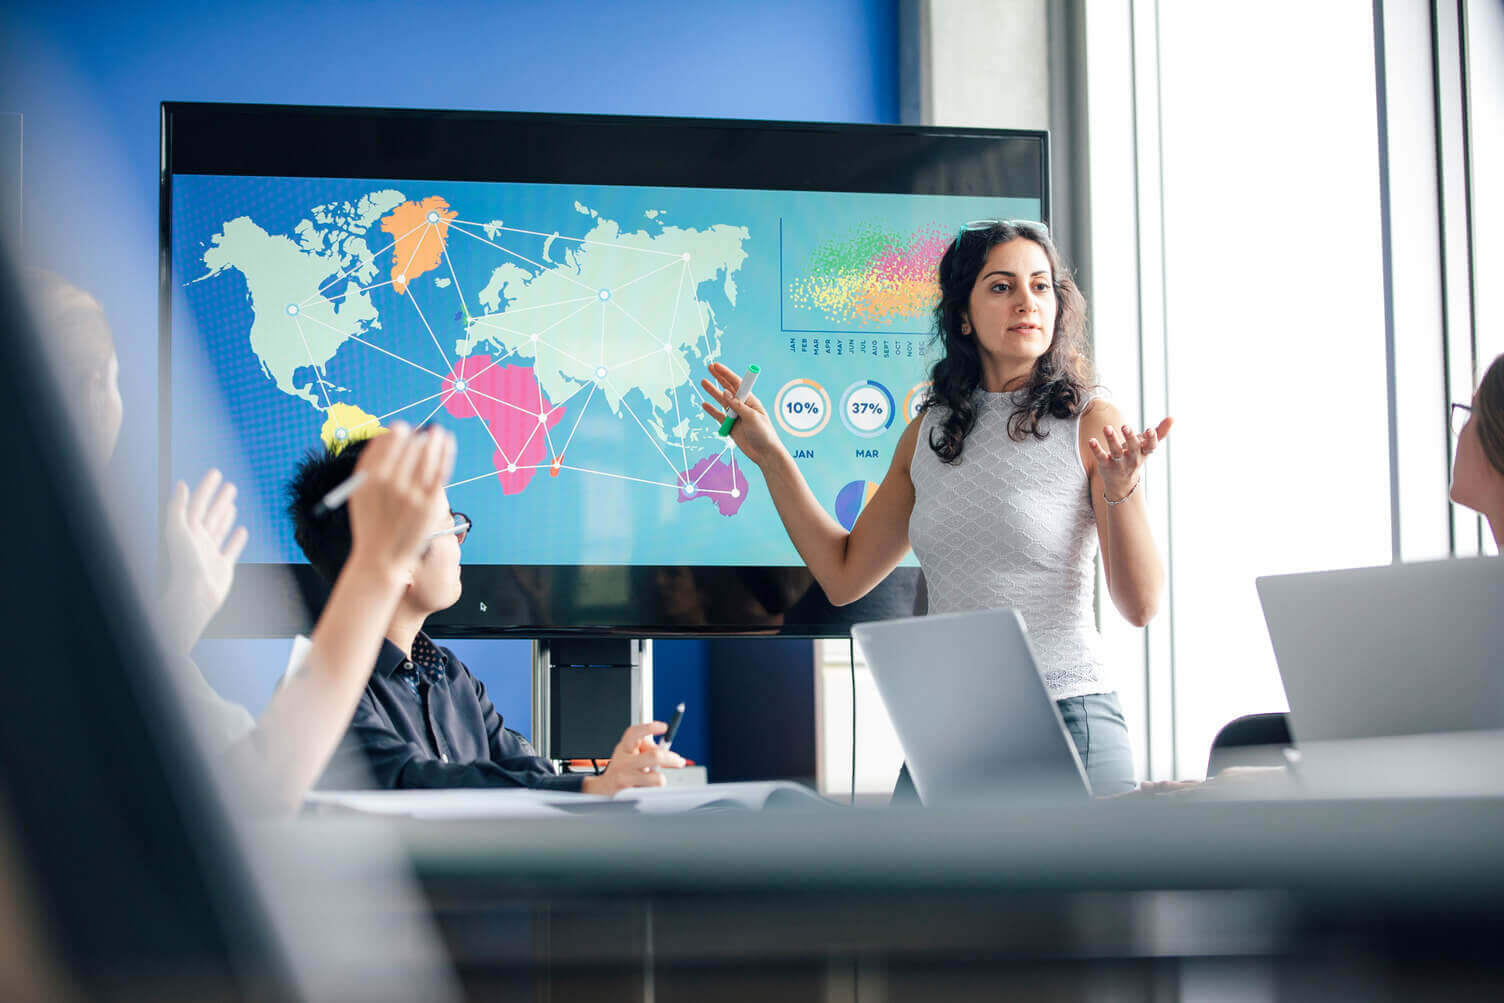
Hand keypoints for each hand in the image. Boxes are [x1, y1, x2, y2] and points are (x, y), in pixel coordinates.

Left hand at [161, 469, 248, 654]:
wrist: (194, 596)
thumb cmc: (183, 564)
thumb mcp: (177, 530)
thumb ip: (177, 508)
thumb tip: (181, 485)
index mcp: (187, 531)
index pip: (198, 504)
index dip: (206, 487)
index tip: (215, 472)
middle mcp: (197, 540)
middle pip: (210, 514)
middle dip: (218, 498)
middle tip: (229, 484)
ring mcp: (209, 553)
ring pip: (219, 529)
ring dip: (226, 515)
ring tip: (232, 503)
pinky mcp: (222, 567)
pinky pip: (231, 549)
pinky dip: (237, 539)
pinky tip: (242, 530)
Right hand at [345, 423, 455, 581]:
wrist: (381, 557)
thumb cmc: (370, 522)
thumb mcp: (359, 493)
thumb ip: (369, 464)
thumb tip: (388, 433)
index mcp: (371, 478)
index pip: (388, 442)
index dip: (398, 432)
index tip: (403, 428)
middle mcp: (391, 484)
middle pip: (410, 447)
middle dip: (417, 435)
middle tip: (423, 431)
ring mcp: (412, 494)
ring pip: (427, 456)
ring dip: (434, 439)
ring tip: (438, 431)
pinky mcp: (430, 504)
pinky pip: (441, 471)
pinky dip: (446, 453)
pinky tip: (448, 442)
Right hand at [580, 721, 685, 796]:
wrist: (603, 787)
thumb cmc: (623, 767)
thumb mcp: (631, 753)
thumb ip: (648, 749)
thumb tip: (669, 754)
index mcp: (624, 747)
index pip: (634, 732)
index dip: (649, 728)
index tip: (664, 727)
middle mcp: (622, 760)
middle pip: (653, 756)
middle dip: (671, 758)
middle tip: (679, 761)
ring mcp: (624, 776)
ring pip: (656, 777)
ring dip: (661, 778)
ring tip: (655, 778)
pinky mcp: (627, 791)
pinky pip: (650, 790)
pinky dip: (653, 789)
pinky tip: (645, 787)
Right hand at [700, 361, 781, 466]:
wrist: (765, 454)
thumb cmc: (764, 434)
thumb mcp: (752, 417)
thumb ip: (737, 406)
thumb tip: (725, 393)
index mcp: (751, 401)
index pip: (737, 383)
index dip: (726, 373)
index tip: (716, 366)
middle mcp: (742, 406)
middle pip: (728, 388)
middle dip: (719, 377)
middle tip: (709, 367)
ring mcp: (736, 416)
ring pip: (721, 401)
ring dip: (712, 391)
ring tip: (703, 382)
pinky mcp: (730, 427)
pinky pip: (718, 416)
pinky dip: (711, 410)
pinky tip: (704, 404)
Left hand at [1088, 417, 1172, 499]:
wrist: (1122, 482)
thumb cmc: (1136, 457)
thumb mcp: (1147, 446)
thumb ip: (1160, 432)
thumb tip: (1173, 417)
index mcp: (1143, 453)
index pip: (1150, 447)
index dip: (1151, 439)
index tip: (1150, 430)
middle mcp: (1132, 458)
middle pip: (1132, 448)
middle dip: (1129, 437)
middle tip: (1125, 426)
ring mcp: (1118, 463)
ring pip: (1115, 452)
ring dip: (1111, 439)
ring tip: (1107, 427)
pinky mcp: (1105, 465)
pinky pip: (1100, 456)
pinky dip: (1096, 449)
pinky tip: (1091, 440)